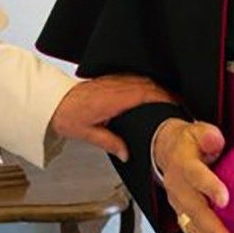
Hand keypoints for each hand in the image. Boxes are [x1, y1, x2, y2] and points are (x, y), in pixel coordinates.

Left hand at [51, 74, 173, 161]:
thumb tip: (126, 153)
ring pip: (143, 80)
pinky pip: (134, 79)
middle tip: (181, 104)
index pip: (148, 93)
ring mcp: (113, 81)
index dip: (166, 98)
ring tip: (171, 100)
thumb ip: (111, 143)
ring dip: (158, 88)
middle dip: (168, 93)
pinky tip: (151, 94)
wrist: (52, 101)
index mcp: (115, 98)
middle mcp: (116, 86)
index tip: (178, 105)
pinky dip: (146, 85)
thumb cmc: (67, 115)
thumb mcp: (89, 134)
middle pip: (150, 85)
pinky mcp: (110, 80)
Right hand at [153, 119, 233, 232]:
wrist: (166, 151)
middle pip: (195, 210)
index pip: (196, 175)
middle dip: (212, 230)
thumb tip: (215, 139)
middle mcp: (179, 187)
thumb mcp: (197, 131)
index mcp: (184, 164)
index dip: (209, 186)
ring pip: (193, 227)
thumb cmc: (187, 143)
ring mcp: (179, 204)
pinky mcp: (183, 215)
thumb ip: (207, 135)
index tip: (224, 199)